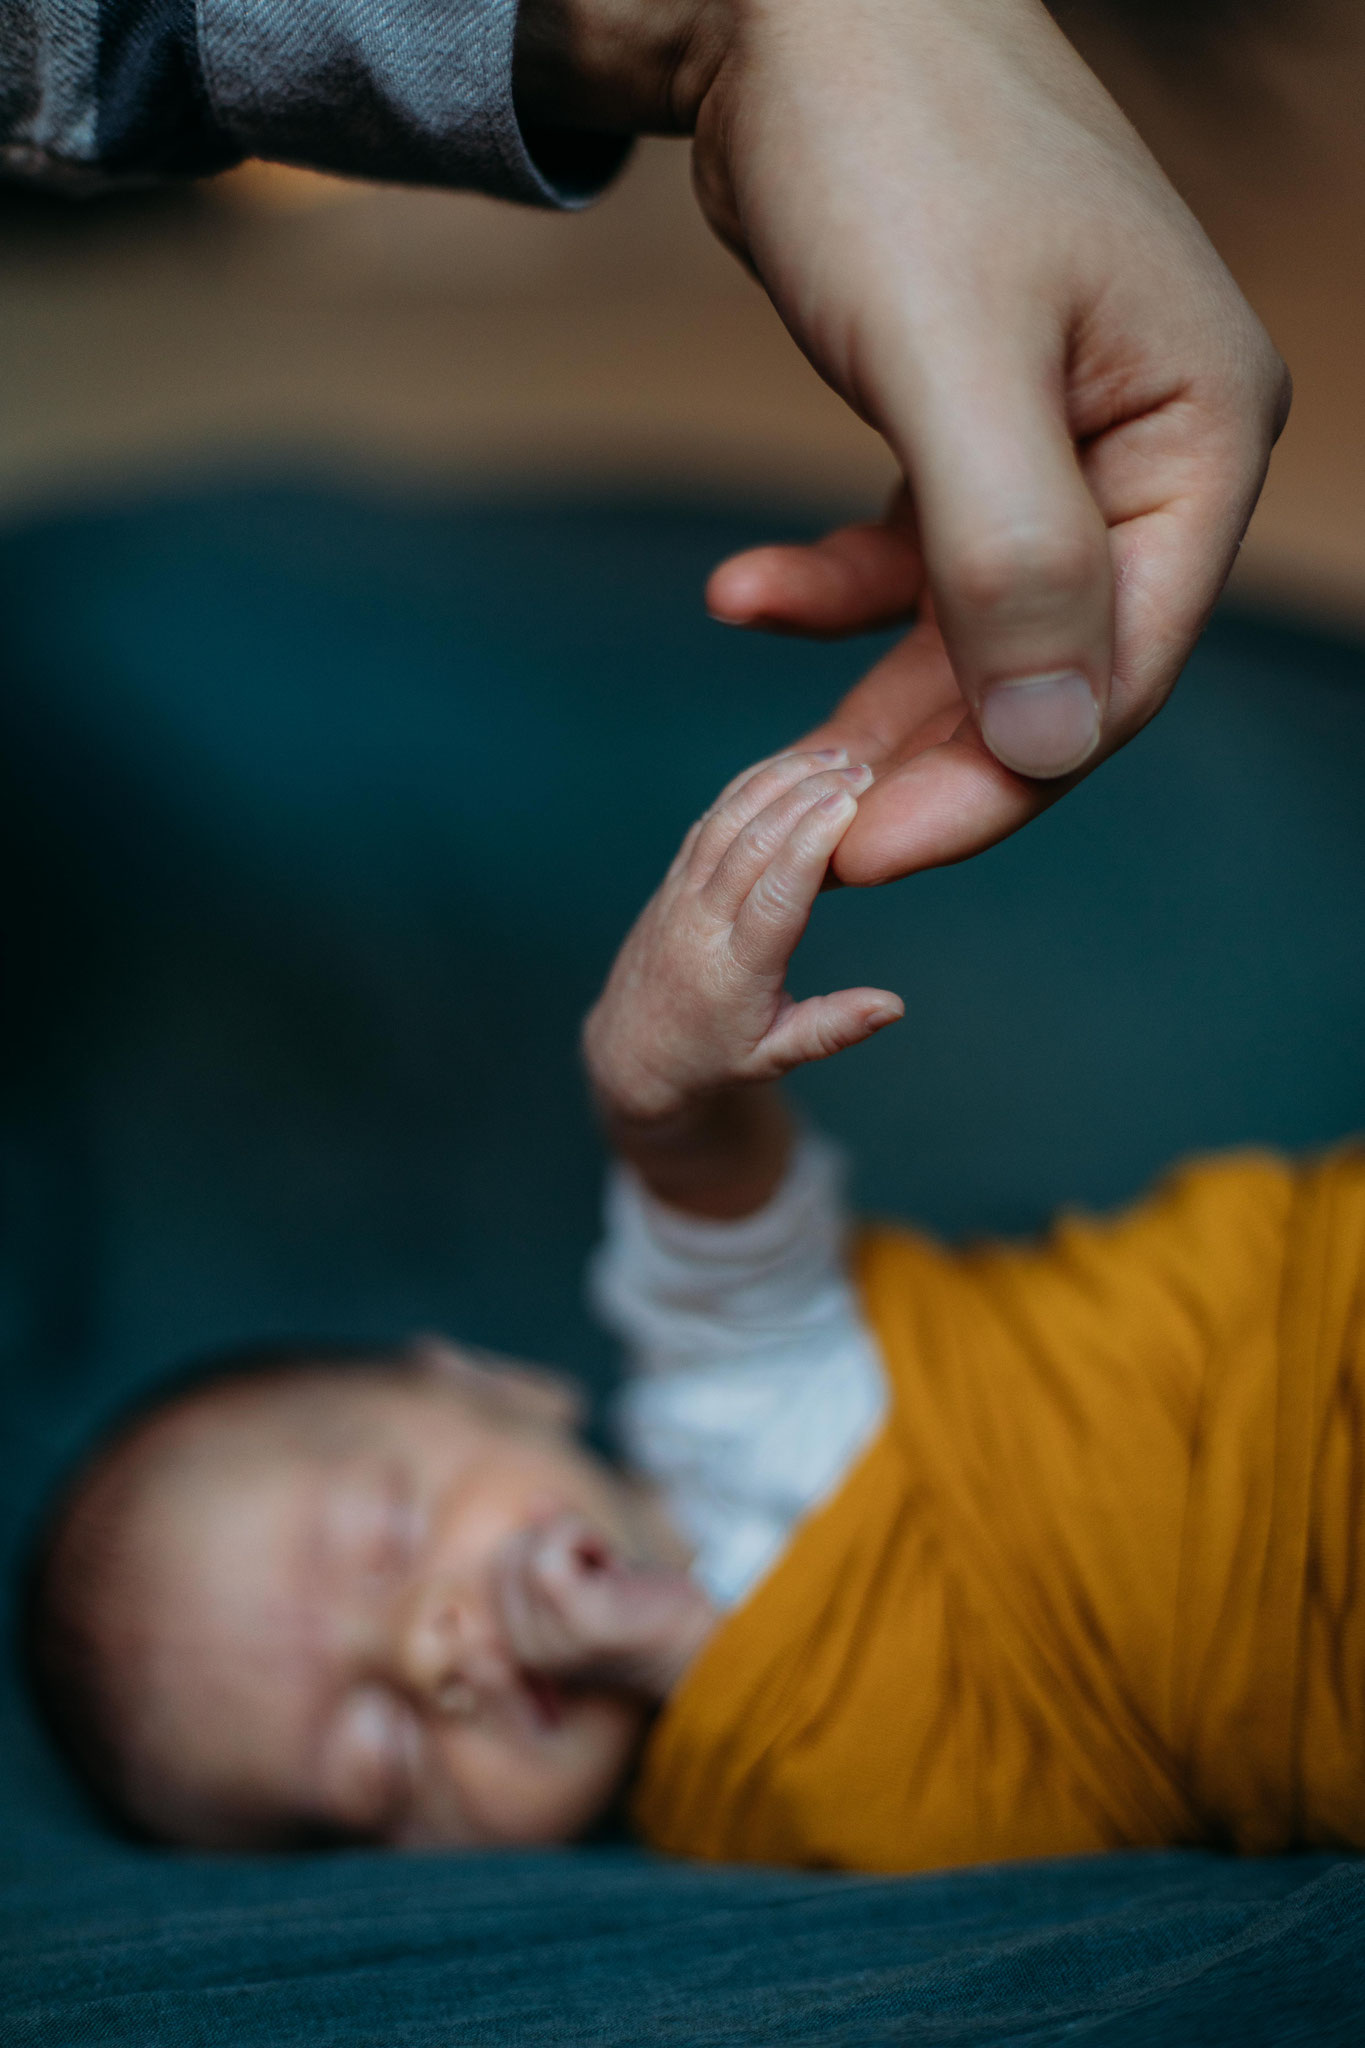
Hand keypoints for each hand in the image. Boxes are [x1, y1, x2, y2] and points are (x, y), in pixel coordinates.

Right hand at [495, 1512, 714, 1699]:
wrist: (699, 1639)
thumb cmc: (648, 1605)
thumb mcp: (589, 1569)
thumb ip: (554, 1538)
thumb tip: (536, 1501)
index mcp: (520, 1645)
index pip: (501, 1563)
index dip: (545, 1547)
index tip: (589, 1572)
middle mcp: (525, 1651)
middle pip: (509, 1553)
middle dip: (559, 1542)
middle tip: (605, 1572)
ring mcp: (548, 1642)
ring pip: (530, 1548)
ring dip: (578, 1541)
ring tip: (612, 1573)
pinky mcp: (578, 1621)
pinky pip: (549, 1552)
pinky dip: (582, 1538)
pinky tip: (614, 1565)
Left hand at [518, 0, 1288, 882]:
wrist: (800, 4)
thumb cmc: (892, 147)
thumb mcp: (953, 362)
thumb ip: (1013, 560)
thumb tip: (1054, 745)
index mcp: (1195, 432)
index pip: (1116, 667)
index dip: (996, 778)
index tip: (863, 852)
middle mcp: (1149, 446)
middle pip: (1046, 665)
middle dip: (927, 753)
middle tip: (808, 829)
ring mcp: (1065, 440)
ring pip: (977, 628)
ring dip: (871, 687)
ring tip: (775, 742)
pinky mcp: (976, 426)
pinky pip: (916, 556)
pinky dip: (834, 589)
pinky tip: (746, 594)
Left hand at [584, 748, 902, 1127]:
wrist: (633, 1047)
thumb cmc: (713, 1056)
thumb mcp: (774, 1056)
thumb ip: (833, 1028)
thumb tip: (893, 1006)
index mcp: (733, 971)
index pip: (774, 896)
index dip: (810, 844)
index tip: (850, 804)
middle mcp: (701, 923)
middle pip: (752, 845)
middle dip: (806, 798)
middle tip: (863, 770)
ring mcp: (681, 894)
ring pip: (728, 820)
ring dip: (780, 781)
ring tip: (835, 757)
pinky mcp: (674, 877)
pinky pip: (711, 819)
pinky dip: (749, 785)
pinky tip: (789, 765)